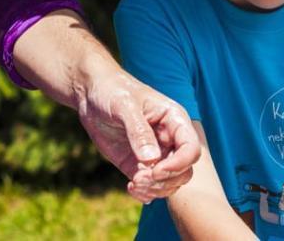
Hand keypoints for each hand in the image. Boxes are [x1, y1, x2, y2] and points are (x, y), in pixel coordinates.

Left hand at [76, 69, 199, 202]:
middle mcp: (170, 139)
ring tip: (133, 185)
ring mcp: (155, 154)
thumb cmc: (113, 90)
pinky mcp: (139, 164)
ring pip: (170, 182)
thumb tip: (151, 160)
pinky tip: (131, 188)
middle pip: (184, 171)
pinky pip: (150, 186)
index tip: (155, 171)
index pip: (191, 149)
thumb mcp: (125, 106)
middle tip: (139, 179)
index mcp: (175, 121)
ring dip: (155, 190)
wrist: (92, 94)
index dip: (178, 164)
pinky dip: (145, 193)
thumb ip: (139, 131)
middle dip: (165, 181)